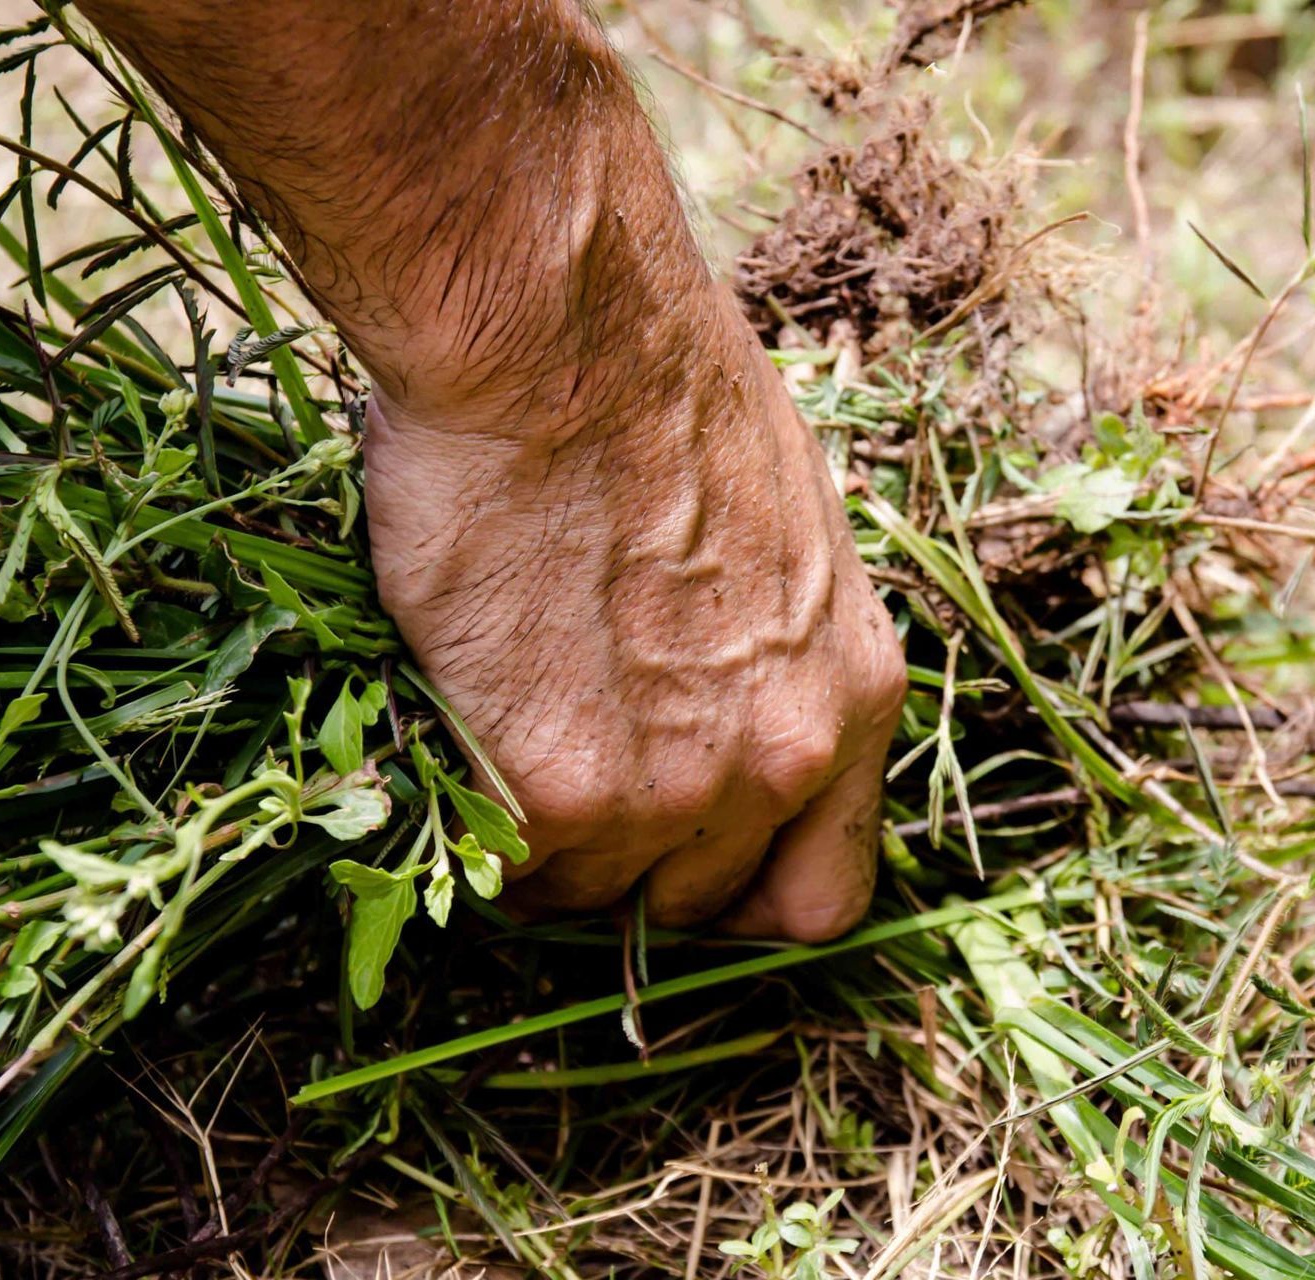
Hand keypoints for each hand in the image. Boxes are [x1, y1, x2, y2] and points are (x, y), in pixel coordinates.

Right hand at [363, 282, 905, 938]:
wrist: (561, 338)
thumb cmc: (662, 394)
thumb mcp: (784, 534)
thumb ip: (772, 654)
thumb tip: (718, 699)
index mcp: (855, 694)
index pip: (824, 896)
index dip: (743, 894)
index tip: (685, 864)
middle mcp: (785, 760)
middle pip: (696, 906)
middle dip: (631, 865)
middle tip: (566, 780)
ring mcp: (676, 789)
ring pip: (590, 897)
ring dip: (543, 844)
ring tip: (502, 733)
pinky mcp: (559, 791)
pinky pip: (504, 867)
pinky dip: (474, 820)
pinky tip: (460, 726)